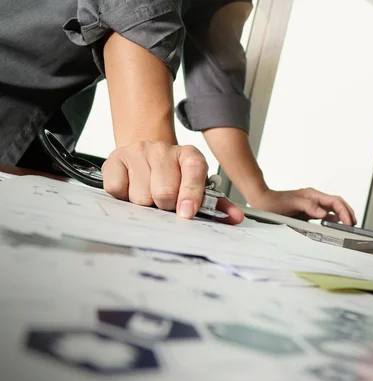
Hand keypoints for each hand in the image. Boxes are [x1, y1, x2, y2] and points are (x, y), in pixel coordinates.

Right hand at [102, 141, 243, 223]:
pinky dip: (124, 197)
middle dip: (166, 206)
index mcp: (189, 155)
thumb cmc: (176, 177)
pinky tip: (132, 188)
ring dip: (146, 204)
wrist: (148, 155)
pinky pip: (118, 190)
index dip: (191, 194)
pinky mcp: (115, 160)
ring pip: (141, 195)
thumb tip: (236, 217)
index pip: (194, 172)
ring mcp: (138, 152)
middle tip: (166, 204)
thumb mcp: (199, 186)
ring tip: (150, 195)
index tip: (187, 212)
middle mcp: (164, 150)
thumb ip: (217, 203)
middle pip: (164, 191)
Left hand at [250, 188, 356, 225]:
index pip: (335, 201)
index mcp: (313, 195)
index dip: (344, 211)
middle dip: (347, 212)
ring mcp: (312, 205)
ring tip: (349, 225)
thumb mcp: (292, 204)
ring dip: (342, 216)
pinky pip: (324, 215)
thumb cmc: (275, 202)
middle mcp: (315, 199)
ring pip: (332, 209)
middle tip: (354, 224)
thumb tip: (324, 214)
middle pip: (337, 204)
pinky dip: (332, 220)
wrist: (263, 202)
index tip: (349, 222)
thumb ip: (309, 207)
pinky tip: (336, 225)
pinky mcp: (308, 212)